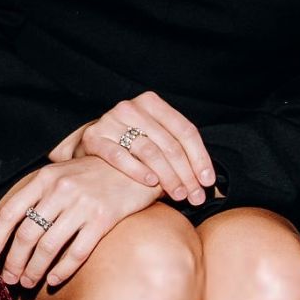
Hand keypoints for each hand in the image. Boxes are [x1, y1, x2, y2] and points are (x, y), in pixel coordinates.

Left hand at [0, 156, 159, 288]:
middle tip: (9, 279)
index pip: (11, 212)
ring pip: (49, 246)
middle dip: (14, 262)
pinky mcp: (104, 218)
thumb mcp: (62, 174)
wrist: (136, 166)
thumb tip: (12, 228)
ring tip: (28, 282)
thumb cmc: (94, 175)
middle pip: (27, 234)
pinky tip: (54, 279)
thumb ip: (39, 194)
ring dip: (34, 270)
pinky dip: (62, 269)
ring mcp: (83, 204)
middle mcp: (61, 190)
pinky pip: (77, 252)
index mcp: (45, 177)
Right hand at [53, 92, 214, 203]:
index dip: (200, 157)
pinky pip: (119, 156)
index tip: (208, 182)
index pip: (185, 130)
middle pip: (169, 144)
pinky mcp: (93, 138)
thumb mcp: (155, 138)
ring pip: (149, 151)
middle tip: (195, 196)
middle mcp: (131, 107)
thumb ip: (178, 150)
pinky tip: (151, 184)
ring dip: (168, 177)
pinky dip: (138, 171)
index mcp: (151, 103)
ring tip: (178, 195)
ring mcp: (110, 121)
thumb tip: (209, 181)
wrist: (90, 145)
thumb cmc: (130, 145)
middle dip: (186, 173)